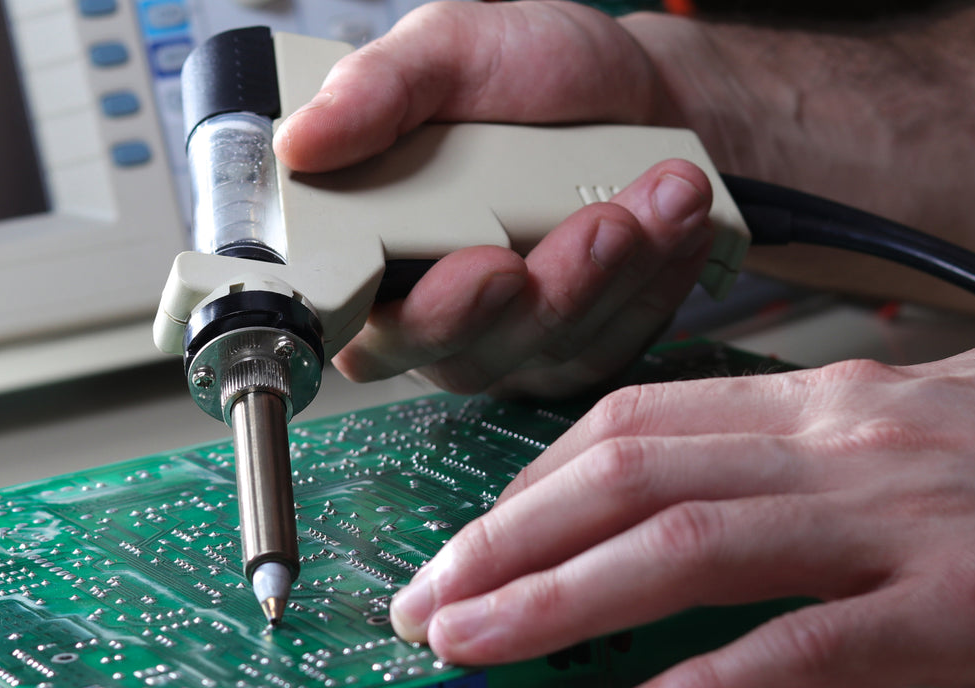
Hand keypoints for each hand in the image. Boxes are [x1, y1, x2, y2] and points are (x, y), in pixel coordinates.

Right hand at [274, 1, 715, 395]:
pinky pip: (612, 343)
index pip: (350, 320)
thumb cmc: (539, 75)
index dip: (397, 316)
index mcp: (372, 246)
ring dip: (611, 273)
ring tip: (661, 190)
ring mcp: (509, 339)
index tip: (474, 264)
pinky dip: (653, 281)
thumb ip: (376, 90)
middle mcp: (431, 309)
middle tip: (594, 227)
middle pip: (452, 352)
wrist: (652, 93)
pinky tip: (676, 219)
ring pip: (543, 345)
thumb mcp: (451, 47)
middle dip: (530, 295)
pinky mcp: (580, 351)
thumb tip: (298, 140)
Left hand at [389, 347, 974, 687]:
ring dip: (559, 600)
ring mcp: (900, 526)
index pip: (631, 424)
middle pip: (629, 477)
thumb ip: (780, 447)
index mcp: (819, 405)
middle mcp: (842, 447)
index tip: (466, 538)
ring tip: (473, 644)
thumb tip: (662, 485)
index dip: (530, 486)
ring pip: (689, 550)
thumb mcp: (897, 421)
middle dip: (507, 542)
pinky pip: (807, 649)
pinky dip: (706, 686)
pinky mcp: (964, 611)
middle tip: (425, 599)